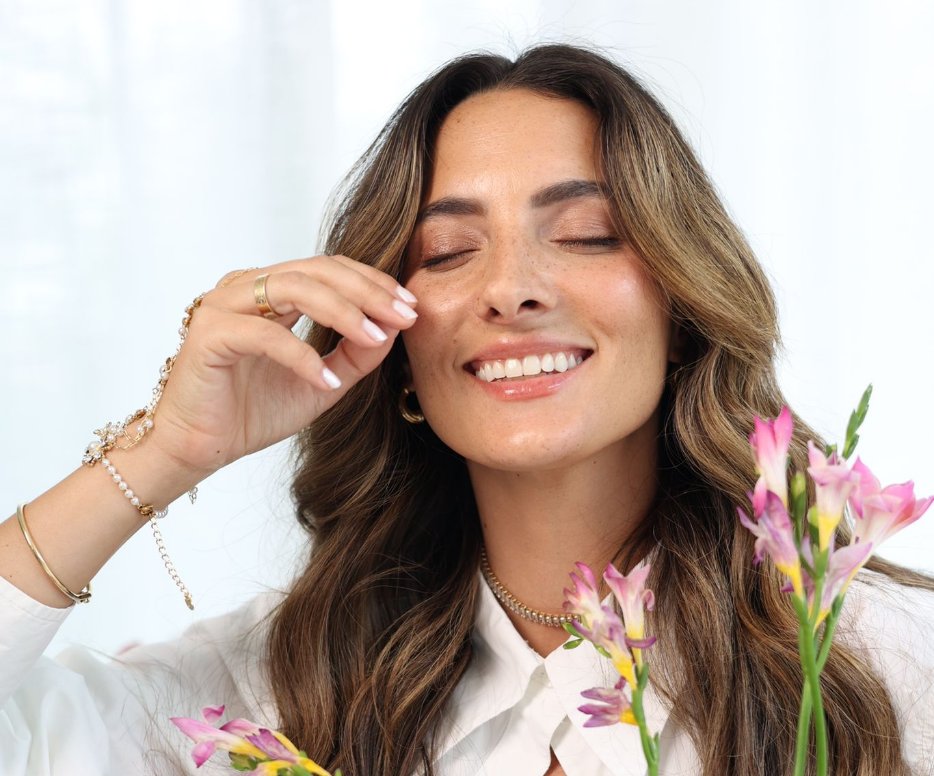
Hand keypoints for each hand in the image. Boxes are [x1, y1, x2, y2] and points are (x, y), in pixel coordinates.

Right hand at [145, 256, 417, 478]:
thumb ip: (354, 356)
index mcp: (271, 292)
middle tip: (404, 314)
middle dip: (367, 291)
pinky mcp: (210, 334)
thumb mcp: (321, 383)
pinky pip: (265, 335)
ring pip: (293, 288)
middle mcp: (247, 288)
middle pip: (317, 270)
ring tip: (376, 338)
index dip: (373, 284)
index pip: (330, 270)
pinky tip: (328, 382)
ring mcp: (225, 305)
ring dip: (343, 312)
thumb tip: (393, 329)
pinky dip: (302, 357)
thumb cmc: (251, 413)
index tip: (411, 309)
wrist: (198, 449)